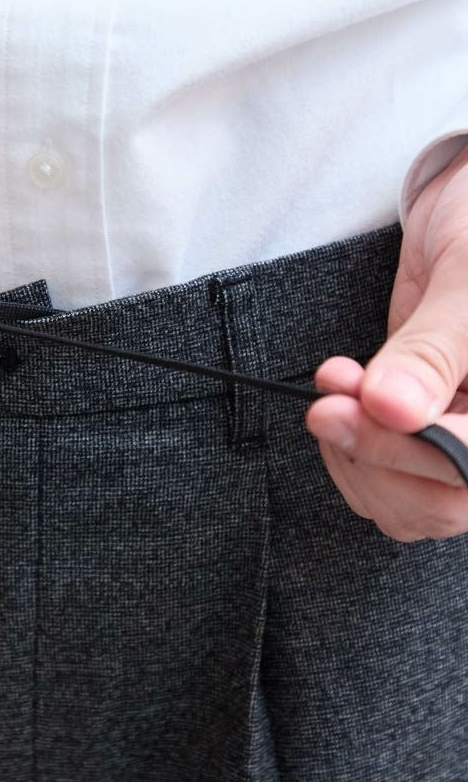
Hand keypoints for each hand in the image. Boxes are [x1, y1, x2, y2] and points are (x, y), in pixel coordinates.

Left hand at [305, 145, 467, 540]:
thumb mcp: (466, 279)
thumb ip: (431, 349)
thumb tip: (391, 408)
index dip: (407, 451)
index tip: (344, 408)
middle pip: (438, 502)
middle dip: (370, 453)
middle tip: (327, 398)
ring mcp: (463, 437)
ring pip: (407, 502)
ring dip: (352, 455)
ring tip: (333, 388)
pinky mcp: (425, 432)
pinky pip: (385, 479)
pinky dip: (348, 452)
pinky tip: (339, 401)